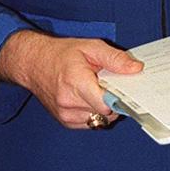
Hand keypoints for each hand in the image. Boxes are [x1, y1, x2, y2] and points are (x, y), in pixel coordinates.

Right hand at [0, 30, 142, 127]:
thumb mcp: (90, 47)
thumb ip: (114, 59)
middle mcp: (69, 103)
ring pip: (100, 120)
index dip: (118, 97)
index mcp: (76, 82)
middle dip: (112, 100)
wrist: (33, 64)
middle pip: (106, 113)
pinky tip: (87, 98)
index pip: (107, 104)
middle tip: (107, 85)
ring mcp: (66, 115)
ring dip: (103, 108)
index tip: (123, 89)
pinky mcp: (66, 122)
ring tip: (94, 90)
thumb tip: (136, 69)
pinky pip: (91, 123)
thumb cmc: (61, 54)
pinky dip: (94, 113)